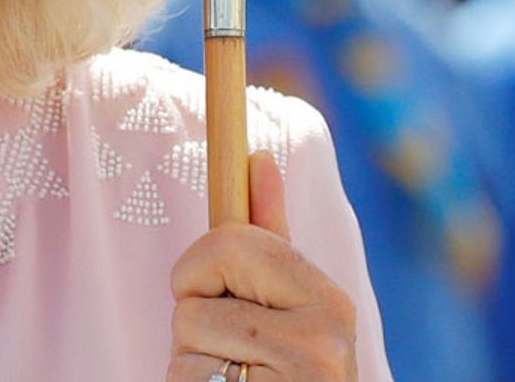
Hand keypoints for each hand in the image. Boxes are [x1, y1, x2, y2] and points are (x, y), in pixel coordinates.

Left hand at [166, 151, 356, 381]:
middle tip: (229, 353)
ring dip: (191, 365)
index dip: (202, 269)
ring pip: (186, 336)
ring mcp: (301, 379)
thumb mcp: (280, 307)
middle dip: (194, 314)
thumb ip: (268, 236)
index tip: (216, 272)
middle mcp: (326, 338)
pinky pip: (185, 377)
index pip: (232, 241)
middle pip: (199, 285)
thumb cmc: (277, 373)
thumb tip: (259, 156)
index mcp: (328, 299)